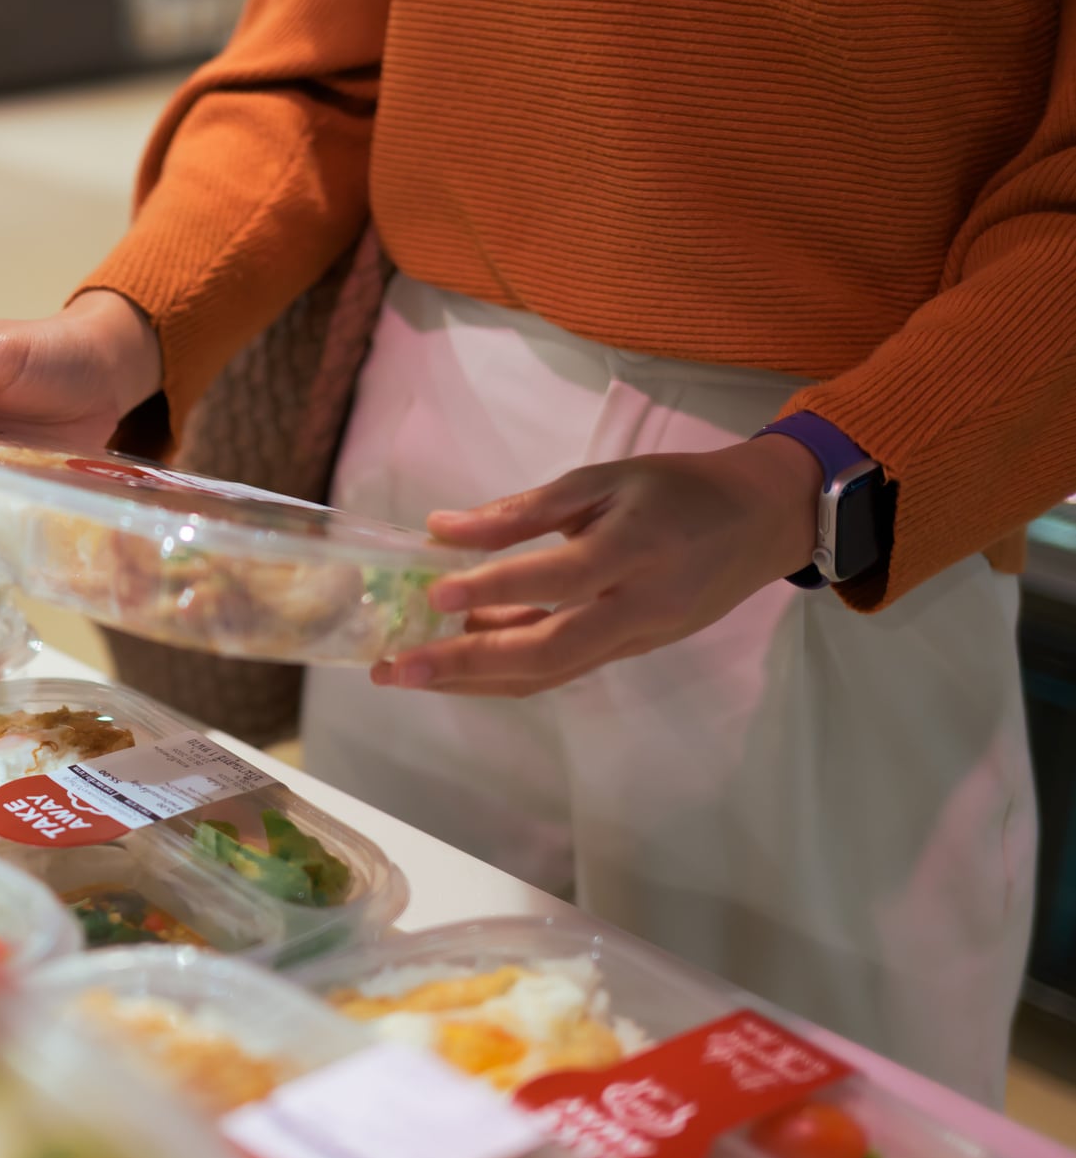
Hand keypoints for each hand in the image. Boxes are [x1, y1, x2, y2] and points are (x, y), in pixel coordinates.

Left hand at [373, 435, 823, 696]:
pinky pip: (558, 668)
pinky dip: (504, 670)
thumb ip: (525, 509)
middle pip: (547, 652)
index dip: (495, 585)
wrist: (764, 522)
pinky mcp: (629, 651)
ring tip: (406, 673)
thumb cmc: (679, 489)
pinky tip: (456, 658)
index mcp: (637, 549)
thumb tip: (443, 528)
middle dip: (464, 665)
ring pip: (547, 673)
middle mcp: (638, 608)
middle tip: (393, 669)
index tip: (432, 591)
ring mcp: (635, 639)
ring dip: (473, 679)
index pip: (559, 578)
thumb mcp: (605, 478)